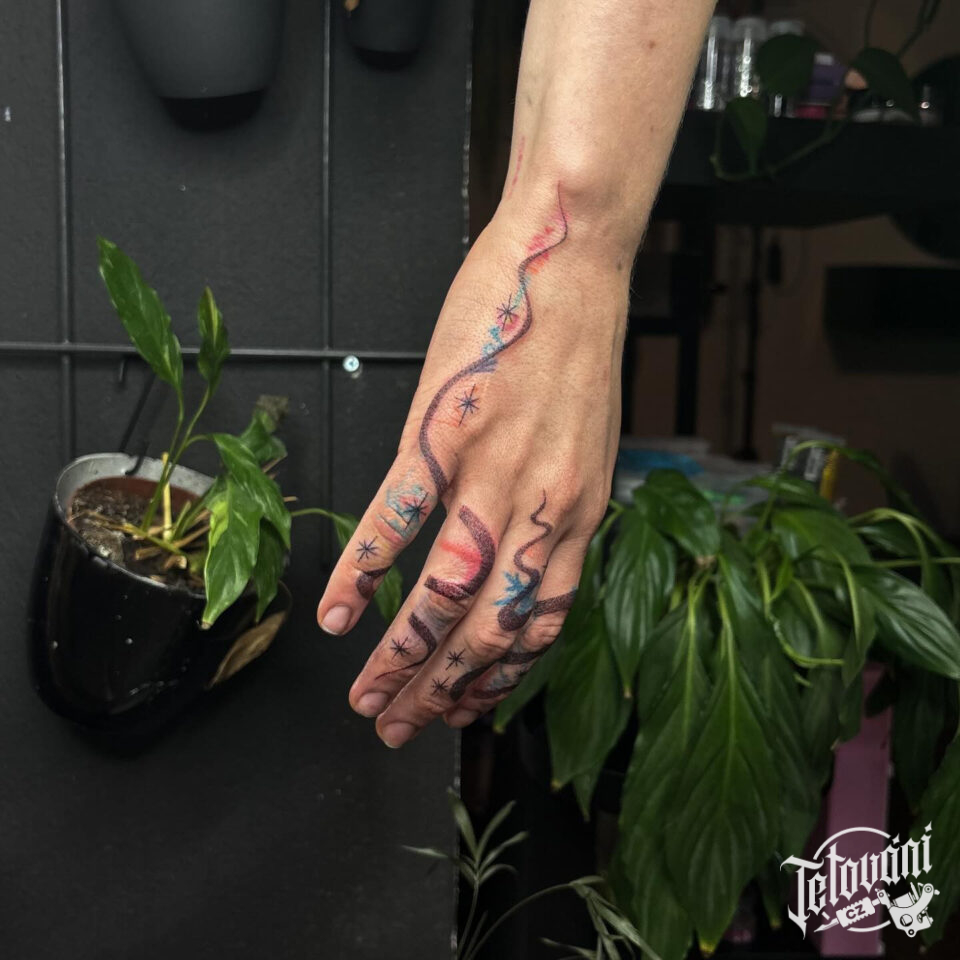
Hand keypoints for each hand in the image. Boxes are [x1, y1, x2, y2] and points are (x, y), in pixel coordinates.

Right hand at [316, 186, 626, 746]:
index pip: (540, 626)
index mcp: (580, 514)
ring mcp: (491, 472)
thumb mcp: (588, 445)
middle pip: (489, 630)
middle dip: (442, 694)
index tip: (464, 714)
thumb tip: (522, 561)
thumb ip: (559, 509)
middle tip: (401, 730)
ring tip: (365, 699)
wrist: (570, 262)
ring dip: (399, 657)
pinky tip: (335, 613)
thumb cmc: (575, 350)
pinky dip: (362, 574)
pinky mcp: (442, 433)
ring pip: (443, 594)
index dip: (499, 682)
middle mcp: (543, 508)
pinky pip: (396, 520)